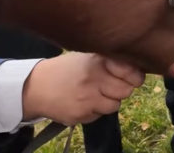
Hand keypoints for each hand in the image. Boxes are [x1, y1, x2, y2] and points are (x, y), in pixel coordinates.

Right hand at [21, 53, 143, 125]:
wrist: (35, 86)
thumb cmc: (66, 70)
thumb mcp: (86, 57)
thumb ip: (109, 62)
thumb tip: (138, 69)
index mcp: (97, 62)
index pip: (131, 72)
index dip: (134, 76)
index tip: (132, 77)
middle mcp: (94, 80)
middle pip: (126, 91)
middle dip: (121, 90)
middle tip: (109, 86)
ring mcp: (87, 99)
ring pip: (115, 105)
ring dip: (108, 101)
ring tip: (94, 94)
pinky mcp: (80, 115)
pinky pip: (99, 116)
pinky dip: (94, 111)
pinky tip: (82, 102)